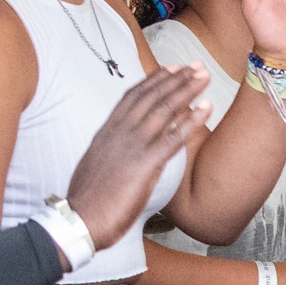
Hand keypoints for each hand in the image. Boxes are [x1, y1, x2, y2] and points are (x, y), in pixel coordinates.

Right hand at [69, 65, 210, 247]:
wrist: (79, 219)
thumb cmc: (89, 198)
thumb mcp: (99, 164)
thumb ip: (114, 150)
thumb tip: (126, 146)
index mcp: (107, 131)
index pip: (132, 97)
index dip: (153, 81)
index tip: (171, 68)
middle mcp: (119, 132)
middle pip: (151, 97)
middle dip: (175, 78)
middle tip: (196, 65)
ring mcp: (131, 146)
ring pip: (163, 110)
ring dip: (186, 90)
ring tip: (205, 76)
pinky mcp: (144, 164)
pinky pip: (172, 138)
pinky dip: (191, 120)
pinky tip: (207, 108)